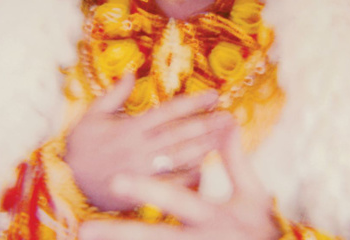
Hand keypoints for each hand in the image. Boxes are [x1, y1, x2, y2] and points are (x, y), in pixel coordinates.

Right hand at [64, 74, 233, 210]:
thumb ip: (114, 94)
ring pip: (180, 158)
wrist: (66, 183)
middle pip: (181, 134)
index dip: (193, 103)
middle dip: (207, 124)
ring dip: (205, 147)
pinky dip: (189, 177)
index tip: (214, 94)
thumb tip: (130, 71)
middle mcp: (140, 148)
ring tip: (225, 138)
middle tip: (230, 117)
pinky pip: (169, 184)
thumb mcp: (92, 115)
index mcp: (131, 127)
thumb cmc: (80, 147)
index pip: (169, 111)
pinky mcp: (141, 191)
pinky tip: (206, 168)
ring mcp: (143, 171)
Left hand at [78, 125, 279, 239]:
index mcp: (212, 217)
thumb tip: (228, 121)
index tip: (116, 181)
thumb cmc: (264, 229)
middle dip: (119, 233)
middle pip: (152, 238)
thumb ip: (235, 159)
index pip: (175, 200)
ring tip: (88, 237)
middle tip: (85, 228)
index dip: (147, 190)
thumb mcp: (252, 192)